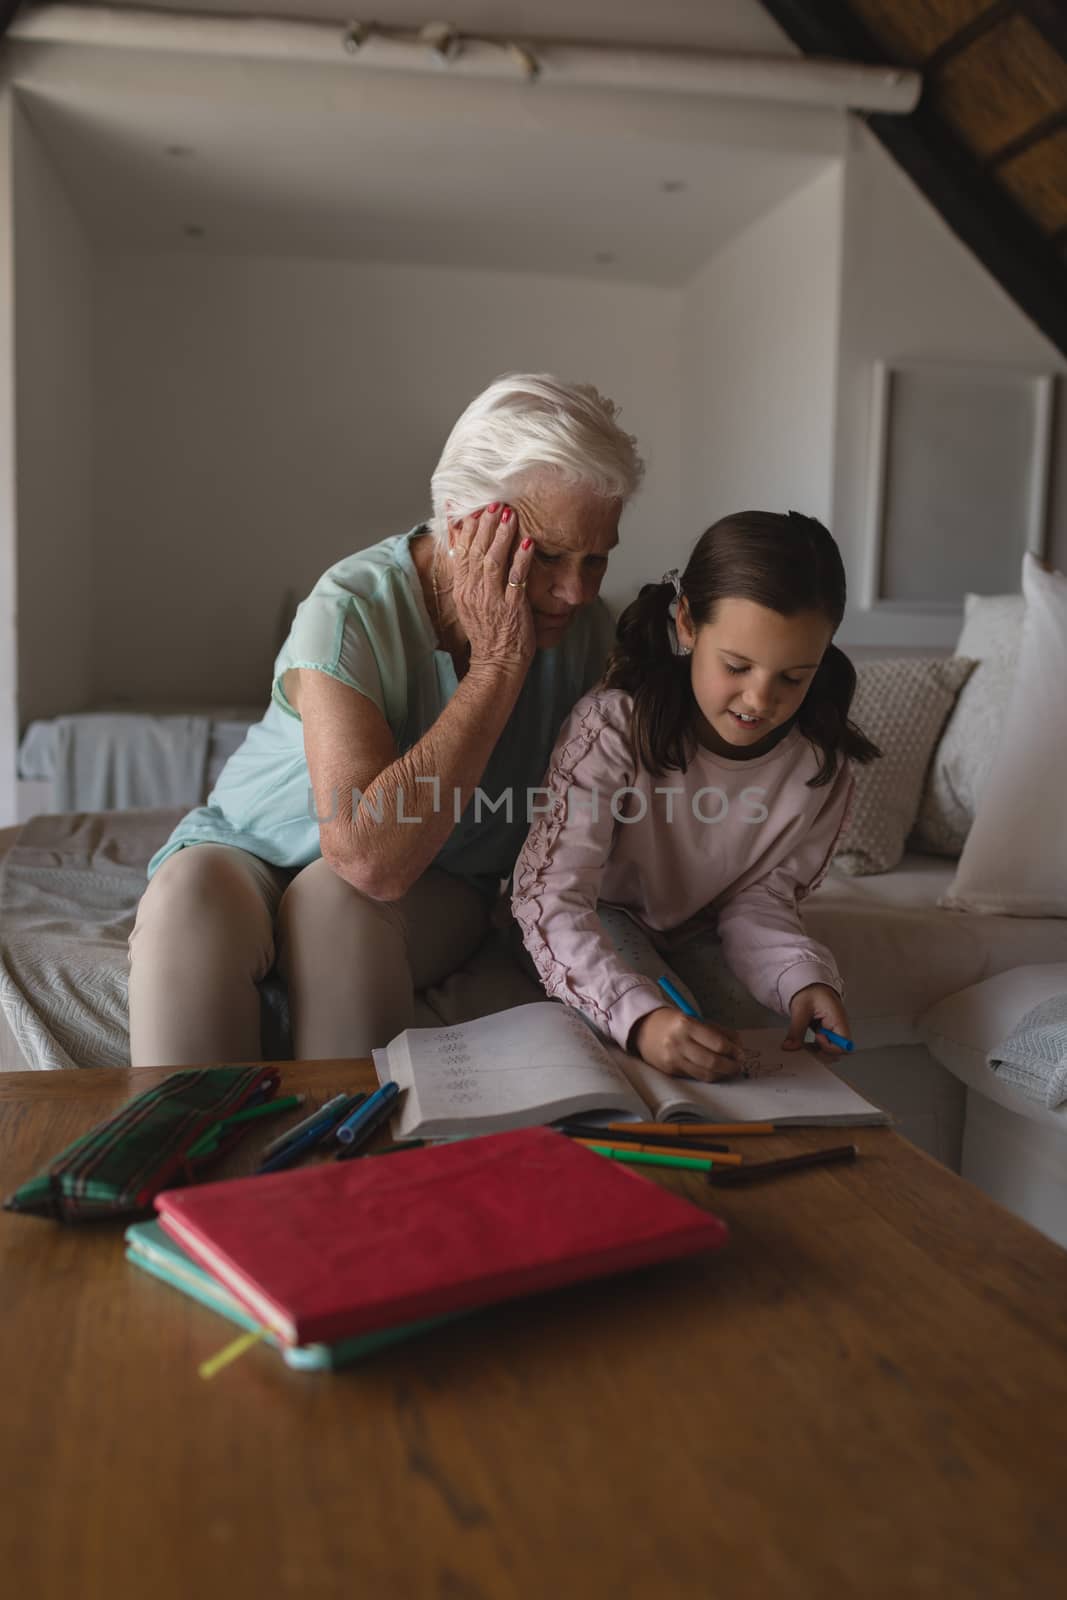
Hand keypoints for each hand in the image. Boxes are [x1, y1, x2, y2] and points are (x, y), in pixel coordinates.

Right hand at [447, 504, 535, 674]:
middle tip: (494, 503)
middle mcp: (473, 591)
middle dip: (485, 524)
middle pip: (475, 550)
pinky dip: (521, 558)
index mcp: (462, 588)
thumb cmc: (489, 633)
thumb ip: (470, 576)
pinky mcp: (510, 607)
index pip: (462, 551)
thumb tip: (467, 551)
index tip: (476, 508)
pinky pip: (516, 578)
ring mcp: (491, 599)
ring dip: (501, 535)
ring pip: (492, 560)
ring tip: (510, 514)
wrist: (496, 663)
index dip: (469, 527)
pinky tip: (528, 542)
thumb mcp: (471, 602)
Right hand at [632, 1007, 750, 1081]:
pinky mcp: (670, 1071)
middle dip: (731, 1066)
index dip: (733, 1050)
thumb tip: (738, 1045)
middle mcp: (678, 1043)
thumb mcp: (694, 1019)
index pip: (717, 1043)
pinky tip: (715, 1071)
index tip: (740, 1052)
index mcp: (686, 1025)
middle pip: (712, 1062)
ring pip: (705, 1074)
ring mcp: (673, 1059)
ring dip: (722, 1074)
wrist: (643, 1029)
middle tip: (738, 1064)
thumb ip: (717, 1031)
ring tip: (730, 1069)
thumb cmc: (673, 1022)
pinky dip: (709, 1075)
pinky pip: (695, 1076)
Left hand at [783, 984, 851, 1058]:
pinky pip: (822, 1045)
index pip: (844, 1046)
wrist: (809, 985)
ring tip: (804, 1038)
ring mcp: (833, 1031)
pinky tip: (804, 1038)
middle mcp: (838, 1028)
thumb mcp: (801, 1009)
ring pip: (829, 1051)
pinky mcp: (826, 1033)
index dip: (830, 1047)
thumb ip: (796, 1030)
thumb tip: (790, 1046)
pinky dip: (812, 1045)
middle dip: (821, 1051)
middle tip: (807, 1042)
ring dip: (815, 1049)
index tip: (816, 1037)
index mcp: (838, 1020)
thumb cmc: (810, 991)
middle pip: (838, 1052)